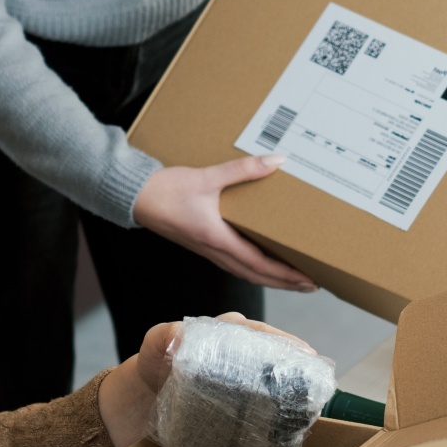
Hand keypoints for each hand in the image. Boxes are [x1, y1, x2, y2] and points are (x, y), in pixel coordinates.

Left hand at [97, 314, 318, 446]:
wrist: (140, 402)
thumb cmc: (151, 365)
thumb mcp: (154, 346)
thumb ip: (163, 338)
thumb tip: (180, 335)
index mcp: (225, 332)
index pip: (261, 333)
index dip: (286, 342)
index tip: (306, 354)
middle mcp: (239, 352)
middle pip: (276, 357)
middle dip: (298, 368)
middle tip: (316, 384)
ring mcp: (240, 379)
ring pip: (274, 380)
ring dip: (293, 392)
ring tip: (310, 407)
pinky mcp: (237, 402)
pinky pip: (262, 403)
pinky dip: (277, 413)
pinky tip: (288, 426)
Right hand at [132, 159, 315, 291]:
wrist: (134, 197)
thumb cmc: (166, 190)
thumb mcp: (206, 177)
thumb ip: (243, 169)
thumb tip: (276, 161)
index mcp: (217, 238)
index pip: (259, 265)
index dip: (285, 275)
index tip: (307, 279)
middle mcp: (214, 250)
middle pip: (256, 276)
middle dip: (285, 283)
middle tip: (311, 284)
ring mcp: (208, 250)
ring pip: (246, 272)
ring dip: (271, 278)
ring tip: (293, 278)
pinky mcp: (203, 244)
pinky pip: (235, 263)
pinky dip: (254, 268)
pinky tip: (263, 262)